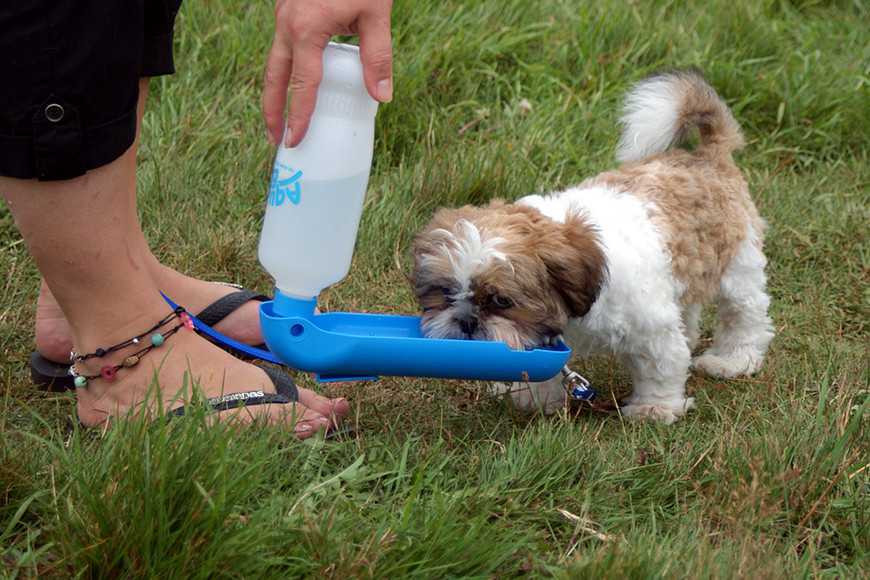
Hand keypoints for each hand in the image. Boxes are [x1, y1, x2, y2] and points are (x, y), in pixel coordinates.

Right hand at [263, 0, 393, 147]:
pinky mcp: (288, 9)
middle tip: (276, 139)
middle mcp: (287, 24)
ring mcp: (283, 15)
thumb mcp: (376, 13)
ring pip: (274, 61)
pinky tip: (298, 81)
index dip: (299, 117)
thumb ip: (378, 56)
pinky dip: (285, 69)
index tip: (296, 140)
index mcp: (307, 30)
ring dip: (276, 90)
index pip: (302, 86)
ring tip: (280, 118)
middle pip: (274, 78)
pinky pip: (282, 46)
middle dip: (272, 110)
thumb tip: (382, 97)